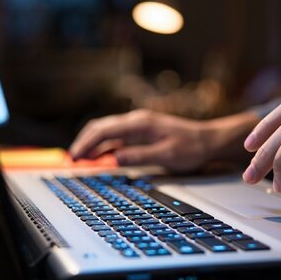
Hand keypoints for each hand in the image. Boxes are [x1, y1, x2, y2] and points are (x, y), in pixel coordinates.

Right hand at [69, 109, 259, 171]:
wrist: (209, 140)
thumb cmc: (191, 147)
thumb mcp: (166, 155)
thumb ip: (139, 156)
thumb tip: (115, 159)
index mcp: (140, 124)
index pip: (104, 131)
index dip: (86, 144)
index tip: (75, 157)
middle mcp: (136, 120)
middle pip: (100, 127)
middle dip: (84, 142)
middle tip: (72, 159)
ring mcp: (138, 125)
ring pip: (106, 131)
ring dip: (92, 144)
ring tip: (81, 159)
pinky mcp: (141, 131)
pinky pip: (116, 137)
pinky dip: (104, 146)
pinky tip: (99, 157)